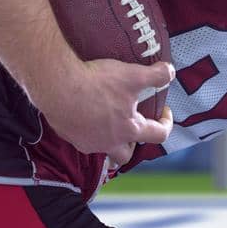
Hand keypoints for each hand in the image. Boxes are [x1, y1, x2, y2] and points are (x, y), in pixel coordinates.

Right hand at [29, 58, 175, 162]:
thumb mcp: (133, 75)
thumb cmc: (96, 83)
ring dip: (110, 139)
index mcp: (128, 130)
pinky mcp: (68, 136)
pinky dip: (89, 130)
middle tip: (133, 124)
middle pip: (126, 155)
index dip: (166, 123)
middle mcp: (108, 142)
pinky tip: (87, 113)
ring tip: (110, 120)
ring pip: (103, 149)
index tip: (164, 111)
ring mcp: (86, 142)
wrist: (56, 85)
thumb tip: (170, 72)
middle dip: (133, 144)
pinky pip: (83, 139)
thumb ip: (156, 75)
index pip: (158, 135)